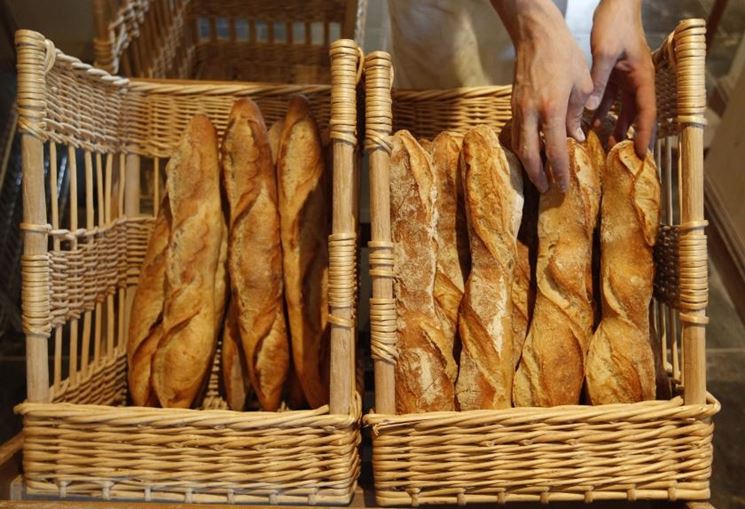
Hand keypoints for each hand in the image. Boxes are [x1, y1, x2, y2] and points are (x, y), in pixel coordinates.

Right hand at [493, 0, 592, 191]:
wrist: (536, 35)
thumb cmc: (564, 55)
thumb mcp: (581, 85)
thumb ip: (576, 116)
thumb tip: (576, 139)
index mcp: (552, 109)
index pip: (555, 150)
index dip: (559, 171)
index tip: (564, 188)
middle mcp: (531, 113)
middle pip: (528, 154)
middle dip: (536, 175)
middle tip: (546, 189)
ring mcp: (518, 109)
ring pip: (518, 145)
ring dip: (527, 164)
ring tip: (538, 175)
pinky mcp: (513, 104)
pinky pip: (516, 132)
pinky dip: (522, 147)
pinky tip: (532, 152)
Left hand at [586, 0, 655, 156]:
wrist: (616, 3)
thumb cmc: (616, 24)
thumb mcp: (606, 53)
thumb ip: (599, 81)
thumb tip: (592, 110)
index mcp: (642, 77)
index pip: (647, 113)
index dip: (644, 135)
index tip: (641, 154)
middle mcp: (637, 80)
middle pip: (637, 115)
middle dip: (632, 136)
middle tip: (624, 158)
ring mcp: (627, 77)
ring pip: (624, 108)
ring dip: (616, 126)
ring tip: (607, 146)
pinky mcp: (615, 73)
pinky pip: (611, 98)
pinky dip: (603, 112)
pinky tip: (592, 124)